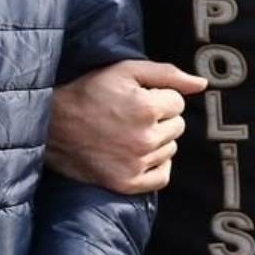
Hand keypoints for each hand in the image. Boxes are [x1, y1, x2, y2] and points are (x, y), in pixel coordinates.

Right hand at [46, 60, 206, 194]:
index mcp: (147, 108)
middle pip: (178, 126)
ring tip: (128, 134)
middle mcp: (145, 138)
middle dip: (160, 118)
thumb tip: (202, 84)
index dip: (158, 97)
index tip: (136, 99)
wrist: (51, 127)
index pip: (178, 103)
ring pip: (170, 149)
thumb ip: (167, 74)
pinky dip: (156, 166)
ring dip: (157, 141)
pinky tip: (139, 155)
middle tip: (131, 116)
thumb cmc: (88, 93)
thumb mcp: (124, 70)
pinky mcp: (127, 183)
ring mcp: (137, 164)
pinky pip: (162, 176)